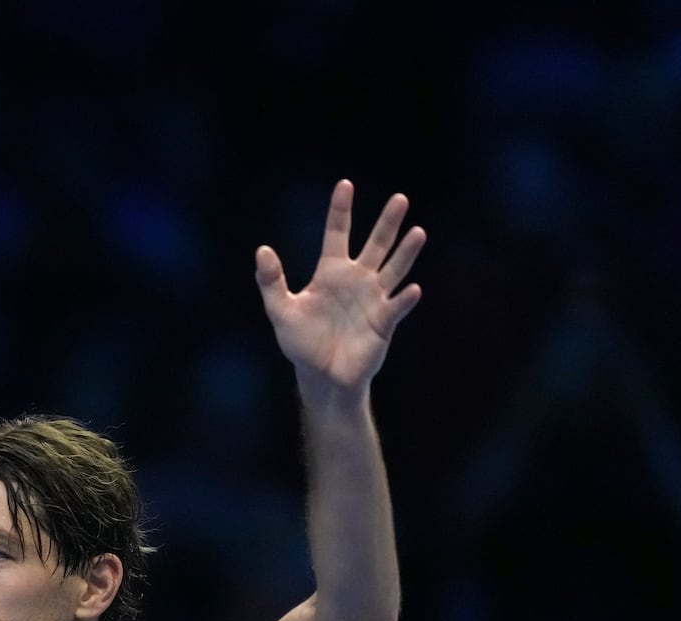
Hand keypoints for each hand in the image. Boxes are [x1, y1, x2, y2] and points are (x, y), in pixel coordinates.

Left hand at [255, 179, 424, 399]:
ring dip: (405, 252)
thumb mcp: (281, 311)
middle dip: (387, 223)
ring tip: (418, 232)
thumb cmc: (301, 343)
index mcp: (330, 272)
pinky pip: (397, 307)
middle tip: (400, 198)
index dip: (341, 210)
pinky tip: (413, 289)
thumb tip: (261, 250)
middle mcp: (356, 280)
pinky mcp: (384, 322)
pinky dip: (404, 299)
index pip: (337, 233)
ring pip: (394, 269)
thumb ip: (271, 282)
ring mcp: (373, 299)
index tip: (345, 184)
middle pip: (375, 245)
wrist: (321, 376)